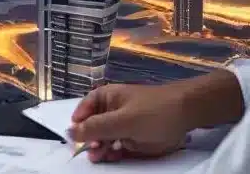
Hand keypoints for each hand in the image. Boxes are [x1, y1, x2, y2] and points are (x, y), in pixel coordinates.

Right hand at [69, 83, 188, 162]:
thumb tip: (69, 132)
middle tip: (92, 153)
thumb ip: (95, 127)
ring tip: (99, 158)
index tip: (77, 141)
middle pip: (92, 128)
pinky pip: (117, 147)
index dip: (78, 127)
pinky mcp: (133, 138)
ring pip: (104, 140)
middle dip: (89, 140)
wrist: (186, 115)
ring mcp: (123, 125)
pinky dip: (113, 153)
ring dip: (100, 149)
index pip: (82, 113)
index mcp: (104, 99)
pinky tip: (111, 157)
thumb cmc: (151, 111)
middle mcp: (111, 111)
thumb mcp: (121, 120)